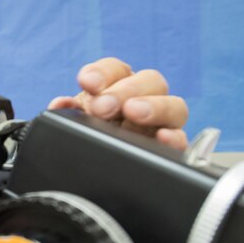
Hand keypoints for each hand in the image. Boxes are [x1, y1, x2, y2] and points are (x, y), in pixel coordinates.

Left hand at [48, 58, 188, 150]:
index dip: (103, 72)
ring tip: (133, 113)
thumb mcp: (74, 127)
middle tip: (103, 106)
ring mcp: (162, 124)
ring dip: (155, 107)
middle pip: (151, 81)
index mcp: (118, 87)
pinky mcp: (171, 149)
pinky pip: (183, 140)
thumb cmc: (88, 140)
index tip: (87, 83)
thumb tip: (60, 105)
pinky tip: (163, 138)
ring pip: (175, 106)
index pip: (116, 69)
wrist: (95, 173)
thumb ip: (67, 114)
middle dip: (125, 90)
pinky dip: (175, 138)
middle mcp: (145, 100)